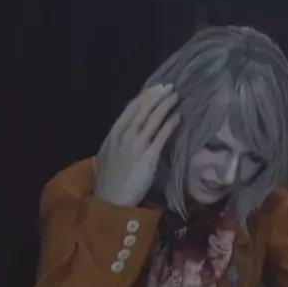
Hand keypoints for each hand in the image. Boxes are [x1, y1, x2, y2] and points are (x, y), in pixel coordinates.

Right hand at [94, 84, 180, 206]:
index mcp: (113, 134)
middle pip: (143, 110)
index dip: (145, 97)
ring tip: (176, 97)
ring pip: (152, 119)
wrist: (111, 199)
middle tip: (169, 87)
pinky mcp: (148, 156)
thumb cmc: (111, 179)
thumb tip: (132, 128)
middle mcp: (124, 135)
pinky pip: (160, 136)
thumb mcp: (109, 154)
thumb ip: (119, 140)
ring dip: (165, 106)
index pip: (131, 109)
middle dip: (157, 96)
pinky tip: (178, 117)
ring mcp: (136, 145)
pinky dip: (169, 124)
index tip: (156, 88)